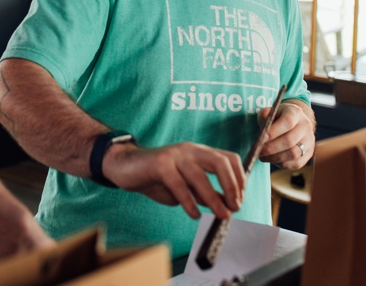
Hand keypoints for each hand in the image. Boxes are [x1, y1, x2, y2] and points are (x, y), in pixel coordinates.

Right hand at [101, 141, 245, 219]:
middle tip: (235, 207)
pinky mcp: (159, 163)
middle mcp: (190, 150)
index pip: (228, 159)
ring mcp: (175, 155)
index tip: (239, 200)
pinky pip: (178, 184)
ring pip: (200, 175)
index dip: (239, 179)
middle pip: (220, 162)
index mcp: (199, 152)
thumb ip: (205, 193)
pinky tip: (194, 214)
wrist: (125, 167)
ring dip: (214, 198)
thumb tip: (227, 206)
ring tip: (221, 215)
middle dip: (232, 185)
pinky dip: (189, 201)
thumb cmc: (157, 178)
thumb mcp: (186, 187)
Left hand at [257, 101, 314, 168]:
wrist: (294, 122)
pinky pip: (296, 163)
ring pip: (293, 154)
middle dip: (271, 148)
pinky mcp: (309, 153)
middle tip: (258, 151)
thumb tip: (263, 126)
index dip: (274, 132)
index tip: (261, 139)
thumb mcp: (270, 112)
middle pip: (289, 140)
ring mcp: (309, 140)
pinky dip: (282, 164)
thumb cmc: (278, 117)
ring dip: (275, 158)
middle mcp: (305, 126)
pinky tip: (272, 159)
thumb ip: (264, 116)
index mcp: (296, 112)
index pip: (287, 122)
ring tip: (263, 157)